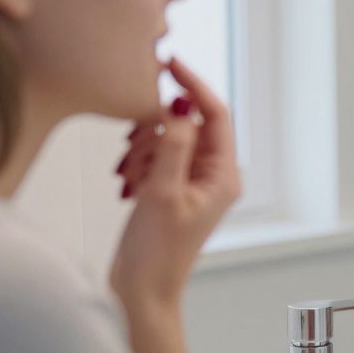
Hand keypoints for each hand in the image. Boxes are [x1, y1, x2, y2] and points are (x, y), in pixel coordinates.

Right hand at [109, 57, 241, 310]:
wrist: (141, 289)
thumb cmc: (156, 251)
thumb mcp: (162, 191)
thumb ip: (173, 145)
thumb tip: (181, 109)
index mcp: (225, 175)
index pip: (215, 113)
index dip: (193, 85)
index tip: (168, 63)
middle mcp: (216, 174)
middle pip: (189, 122)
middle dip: (157, 129)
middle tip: (135, 152)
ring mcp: (194, 180)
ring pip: (168, 137)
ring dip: (144, 148)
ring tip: (132, 178)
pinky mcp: (172, 186)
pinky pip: (156, 155)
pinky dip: (139, 162)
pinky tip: (128, 186)